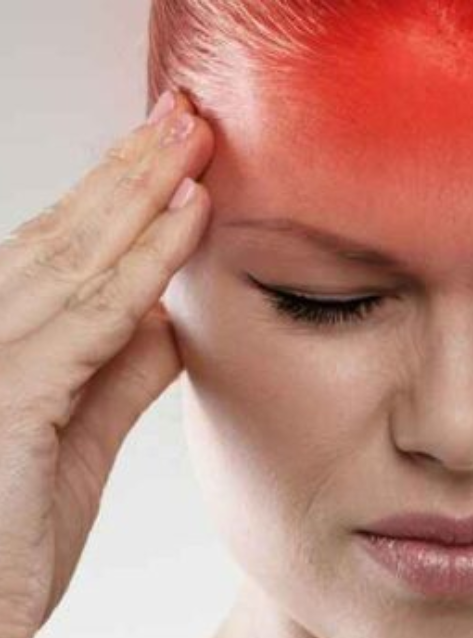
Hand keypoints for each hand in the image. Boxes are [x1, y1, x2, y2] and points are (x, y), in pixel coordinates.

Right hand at [0, 89, 213, 636]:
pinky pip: (91, 316)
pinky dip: (144, 263)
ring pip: (73, 258)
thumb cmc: (4, 543)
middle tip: (183, 116)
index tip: (170, 157)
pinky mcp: (4, 397)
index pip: (58, 253)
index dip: (115, 197)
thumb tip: (164, 317)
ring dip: (141, 192)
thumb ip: (115, 376)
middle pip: (60, 236)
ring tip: (192, 142)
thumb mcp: (74, 444)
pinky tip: (185, 218)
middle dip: (128, 171)